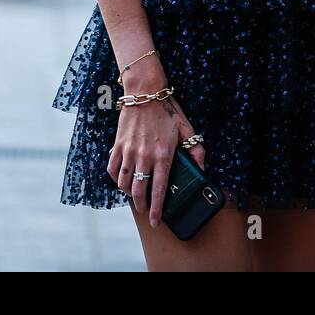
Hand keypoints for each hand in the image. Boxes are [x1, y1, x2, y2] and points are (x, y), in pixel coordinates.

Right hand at [108, 90, 204, 227]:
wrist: (144, 93)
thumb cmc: (167, 111)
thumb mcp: (186, 128)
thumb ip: (196, 149)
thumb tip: (202, 168)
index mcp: (163, 155)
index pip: (159, 189)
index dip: (157, 208)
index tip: (156, 220)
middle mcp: (144, 156)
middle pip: (139, 191)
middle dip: (142, 206)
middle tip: (145, 211)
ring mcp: (128, 152)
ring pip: (124, 183)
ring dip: (129, 194)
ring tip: (136, 196)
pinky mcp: (118, 146)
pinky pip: (113, 170)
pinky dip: (117, 179)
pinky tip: (124, 181)